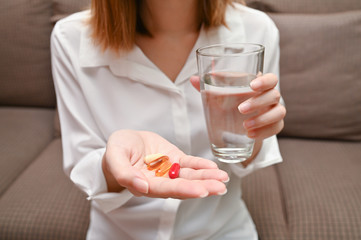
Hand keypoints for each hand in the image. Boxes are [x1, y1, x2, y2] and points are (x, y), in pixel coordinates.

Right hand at [103, 130, 228, 198]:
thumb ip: (124, 172)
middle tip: (220, 188)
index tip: (200, 191)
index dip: (183, 190)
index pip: (165, 190)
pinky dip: (201, 165)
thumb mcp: (114, 157)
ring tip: (223, 179)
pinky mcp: (175, 159)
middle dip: (202, 186)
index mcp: (144, 184)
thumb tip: (141, 187)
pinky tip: (214, 168)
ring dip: (207, 177)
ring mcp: (169, 170)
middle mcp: (160, 181)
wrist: (125, 142)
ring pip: (189, 176)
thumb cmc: (117, 150)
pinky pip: (189, 163)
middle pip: (182, 186)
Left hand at [190, 73, 285, 139]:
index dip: (265, 81)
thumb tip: (193, 79)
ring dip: (262, 119)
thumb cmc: (227, 104)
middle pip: (274, 95)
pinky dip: (264, 132)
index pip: (270, 78)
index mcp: (259, 85)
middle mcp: (270, 97)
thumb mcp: (217, 97)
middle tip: (240, 109)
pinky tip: (250, 135)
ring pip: (278, 113)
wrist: (233, 125)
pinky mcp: (274, 126)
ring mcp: (274, 111)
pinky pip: (276, 128)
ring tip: (245, 126)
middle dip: (257, 102)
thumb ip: (207, 87)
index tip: (252, 85)